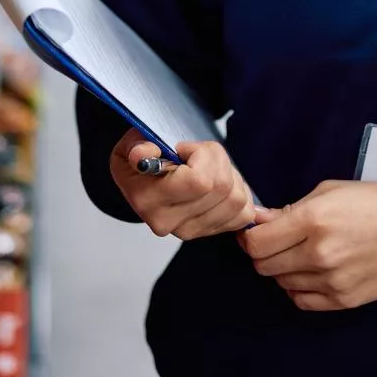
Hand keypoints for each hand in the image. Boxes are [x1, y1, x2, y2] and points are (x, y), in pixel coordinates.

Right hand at [107, 132, 258, 239]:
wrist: (143, 179)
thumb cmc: (143, 159)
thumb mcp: (132, 144)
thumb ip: (138, 146)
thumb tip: (142, 154)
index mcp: (148, 199)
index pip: (199, 181)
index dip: (201, 156)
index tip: (184, 149)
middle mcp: (168, 222)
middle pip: (222, 188)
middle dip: (218, 160)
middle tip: (198, 154)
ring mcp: (190, 231)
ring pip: (237, 200)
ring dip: (231, 175)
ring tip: (208, 167)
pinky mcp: (209, 232)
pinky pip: (244, 214)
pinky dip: (239, 192)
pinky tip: (220, 183)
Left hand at [238, 180, 376, 311]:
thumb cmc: (374, 203)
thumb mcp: (330, 191)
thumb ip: (290, 209)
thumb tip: (258, 222)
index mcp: (313, 220)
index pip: (257, 243)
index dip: (250, 238)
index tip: (254, 233)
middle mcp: (319, 254)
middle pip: (264, 266)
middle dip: (263, 254)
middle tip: (276, 243)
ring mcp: (332, 280)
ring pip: (281, 283)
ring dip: (283, 270)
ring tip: (300, 255)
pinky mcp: (344, 300)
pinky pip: (302, 301)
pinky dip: (298, 289)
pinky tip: (309, 274)